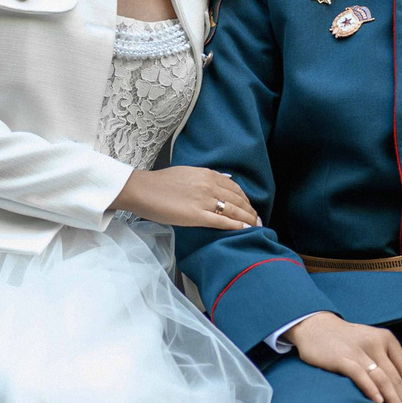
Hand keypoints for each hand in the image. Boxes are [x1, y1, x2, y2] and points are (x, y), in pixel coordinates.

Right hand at [111, 166, 260, 230]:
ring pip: (234, 210)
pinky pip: (222, 221)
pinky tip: (245, 230)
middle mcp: (209, 186)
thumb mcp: (188, 172)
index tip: (251, 207)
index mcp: (207, 175)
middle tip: (259, 220)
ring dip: (248, 219)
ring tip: (256, 226)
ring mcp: (204, 201)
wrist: (142, 190)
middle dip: (251, 211)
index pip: (235, 188)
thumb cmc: (161, 183)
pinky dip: (236, 226)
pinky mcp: (196, 216)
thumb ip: (207, 176)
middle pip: (238, 200)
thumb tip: (226, 179)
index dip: (246, 199)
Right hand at [286, 314, 401, 402]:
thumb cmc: (351, 341)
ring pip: (383, 379)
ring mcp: (359, 351)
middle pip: (397, 378)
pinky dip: (370, 389)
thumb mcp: (380, 346)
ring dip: (394, 402)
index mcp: (388, 340)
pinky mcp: (341, 358)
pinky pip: (359, 375)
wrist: (316, 328)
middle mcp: (376, 344)